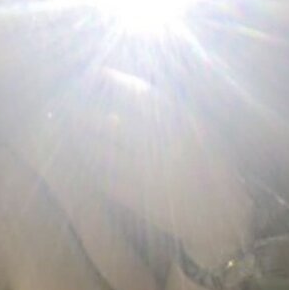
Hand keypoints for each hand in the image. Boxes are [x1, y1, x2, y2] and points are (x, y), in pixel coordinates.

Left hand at [15, 62, 254, 269]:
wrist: (218, 215)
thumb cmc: (210, 166)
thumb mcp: (199, 128)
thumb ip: (169, 108)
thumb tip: (129, 87)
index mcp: (182, 123)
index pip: (138, 94)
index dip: (112, 82)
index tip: (96, 73)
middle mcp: (162, 145)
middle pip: (110, 120)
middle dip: (86, 109)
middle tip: (71, 101)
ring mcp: (145, 172)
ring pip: (101, 148)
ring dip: (81, 134)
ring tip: (70, 124)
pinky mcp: (134, 197)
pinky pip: (102, 174)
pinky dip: (89, 162)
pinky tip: (83, 153)